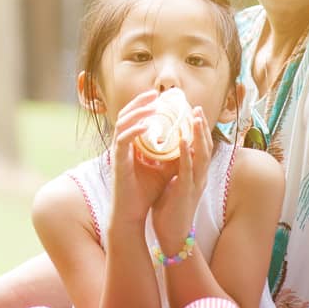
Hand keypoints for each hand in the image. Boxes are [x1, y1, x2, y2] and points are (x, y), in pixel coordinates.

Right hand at [110, 90, 173, 228]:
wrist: (133, 214)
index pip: (134, 118)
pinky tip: (147, 126)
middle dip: (140, 102)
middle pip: (125, 115)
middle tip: (155, 93)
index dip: (144, 105)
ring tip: (153, 106)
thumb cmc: (145, 193)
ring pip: (122, 123)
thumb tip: (190, 143)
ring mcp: (118, 153)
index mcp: (131, 145)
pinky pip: (122, 140)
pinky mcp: (118, 162)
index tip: (159, 96)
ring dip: (137, 112)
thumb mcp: (164, 170)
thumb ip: (173, 156)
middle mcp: (122, 146)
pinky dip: (134, 130)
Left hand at [149, 105, 213, 253]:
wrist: (171, 235)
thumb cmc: (170, 209)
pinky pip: (187, 170)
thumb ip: (174, 167)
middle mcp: (200, 177)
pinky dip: (185, 153)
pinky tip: (180, 139)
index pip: (202, 147)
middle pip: (206, 147)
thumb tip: (167, 150)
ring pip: (201, 155)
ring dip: (198, 135)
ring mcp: (195, 184)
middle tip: (198, 108)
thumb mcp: (174, 183)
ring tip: (194, 117)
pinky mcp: (185, 192)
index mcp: (197, 174)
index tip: (195, 112)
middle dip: (202, 127)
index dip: (201, 130)